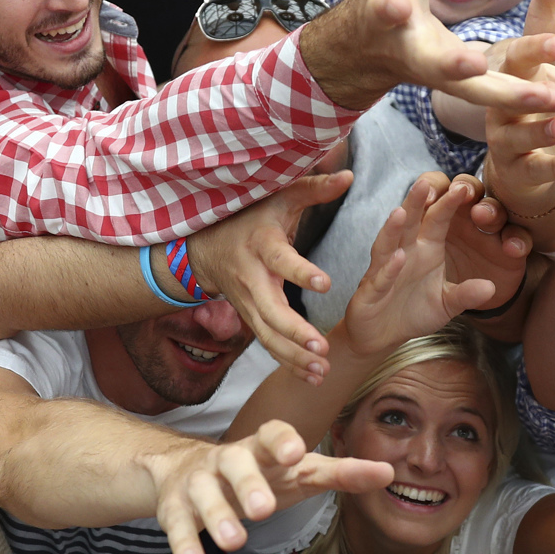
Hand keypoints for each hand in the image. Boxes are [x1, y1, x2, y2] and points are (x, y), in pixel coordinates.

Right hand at [151, 419, 392, 553]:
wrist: (187, 470)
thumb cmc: (260, 472)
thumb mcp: (300, 472)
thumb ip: (341, 473)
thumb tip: (388, 473)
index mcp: (263, 447)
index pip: (272, 433)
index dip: (283, 441)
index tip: (296, 452)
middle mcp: (229, 458)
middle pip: (236, 462)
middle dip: (249, 485)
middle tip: (264, 510)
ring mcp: (200, 481)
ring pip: (204, 494)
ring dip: (218, 517)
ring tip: (235, 542)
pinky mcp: (175, 506)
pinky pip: (176, 523)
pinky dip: (184, 542)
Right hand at [187, 172, 352, 384]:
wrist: (204, 249)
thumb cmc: (250, 218)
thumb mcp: (278, 198)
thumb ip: (314, 189)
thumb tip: (350, 176)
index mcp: (262, 246)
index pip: (281, 261)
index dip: (300, 272)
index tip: (325, 282)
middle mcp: (253, 280)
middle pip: (271, 312)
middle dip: (296, 333)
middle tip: (321, 347)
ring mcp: (249, 305)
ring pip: (269, 337)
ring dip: (294, 357)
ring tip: (322, 371)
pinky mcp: (251, 320)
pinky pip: (269, 346)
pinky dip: (289, 363)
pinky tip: (312, 378)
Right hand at [301, 0, 554, 114]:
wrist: (376, 49)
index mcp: (391, 15)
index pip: (387, 10)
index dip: (389, 9)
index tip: (395, 7)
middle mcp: (416, 54)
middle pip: (437, 66)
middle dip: (457, 66)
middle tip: (475, 64)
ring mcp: (444, 80)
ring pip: (480, 96)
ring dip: (516, 99)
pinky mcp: (470, 93)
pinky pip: (501, 104)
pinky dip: (532, 111)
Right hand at [338, 176, 495, 356]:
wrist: (382, 336)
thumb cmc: (414, 311)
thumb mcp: (447, 304)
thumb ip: (467, 294)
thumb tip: (492, 287)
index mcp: (426, 248)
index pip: (438, 219)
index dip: (448, 204)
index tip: (464, 188)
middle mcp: (404, 252)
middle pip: (409, 222)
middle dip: (415, 202)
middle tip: (425, 183)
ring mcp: (384, 269)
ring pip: (388, 244)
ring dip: (393, 228)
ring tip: (401, 211)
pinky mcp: (370, 291)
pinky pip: (380, 277)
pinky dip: (388, 269)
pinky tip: (397, 258)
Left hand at [440, 174, 532, 311]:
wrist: (468, 315)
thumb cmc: (435, 295)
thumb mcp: (432, 293)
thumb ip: (432, 282)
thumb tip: (445, 279)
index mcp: (437, 224)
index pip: (435, 195)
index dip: (433, 190)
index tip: (428, 195)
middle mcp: (466, 220)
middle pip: (467, 189)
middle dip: (465, 188)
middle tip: (461, 192)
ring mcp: (492, 234)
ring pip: (495, 210)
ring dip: (491, 211)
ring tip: (483, 216)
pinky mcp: (513, 252)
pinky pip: (519, 240)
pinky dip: (517, 242)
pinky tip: (512, 248)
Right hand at [483, 41, 554, 217]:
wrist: (531, 155)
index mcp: (519, 75)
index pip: (519, 56)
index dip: (534, 49)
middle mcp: (504, 106)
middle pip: (510, 97)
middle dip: (532, 94)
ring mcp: (506, 139)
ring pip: (518, 136)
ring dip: (541, 131)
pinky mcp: (516, 169)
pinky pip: (534, 168)